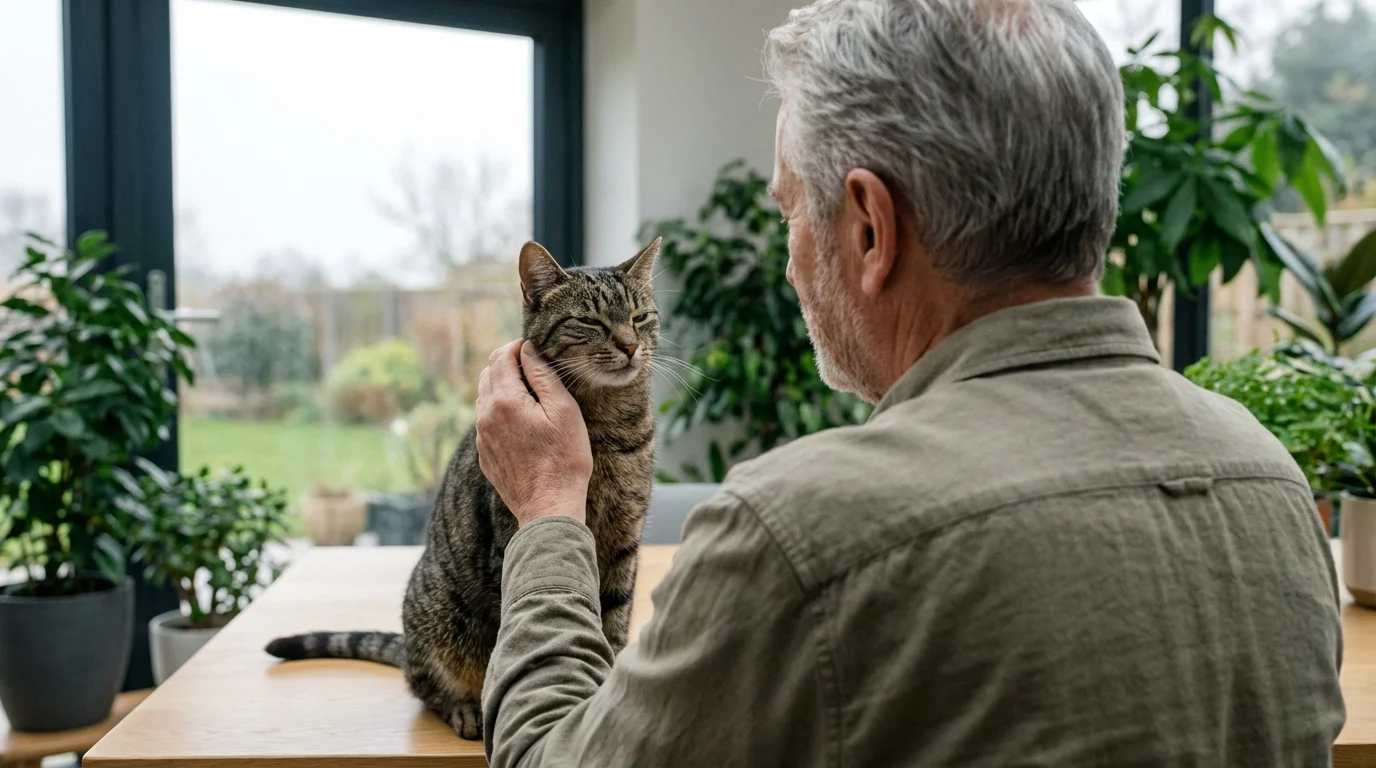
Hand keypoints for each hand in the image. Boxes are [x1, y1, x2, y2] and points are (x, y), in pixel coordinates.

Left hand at [476, 340, 592, 525]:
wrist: (548, 507)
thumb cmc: (564, 459)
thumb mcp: (564, 411)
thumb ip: (543, 376)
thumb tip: (528, 350)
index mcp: (504, 400)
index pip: (500, 357)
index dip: (517, 347)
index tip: (535, 348)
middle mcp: (485, 416)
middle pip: (488, 374)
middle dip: (508, 364)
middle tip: (534, 368)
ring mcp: (482, 437)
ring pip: (485, 398)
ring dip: (503, 388)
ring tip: (530, 394)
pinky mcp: (485, 454)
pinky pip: (487, 422)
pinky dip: (501, 411)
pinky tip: (523, 422)